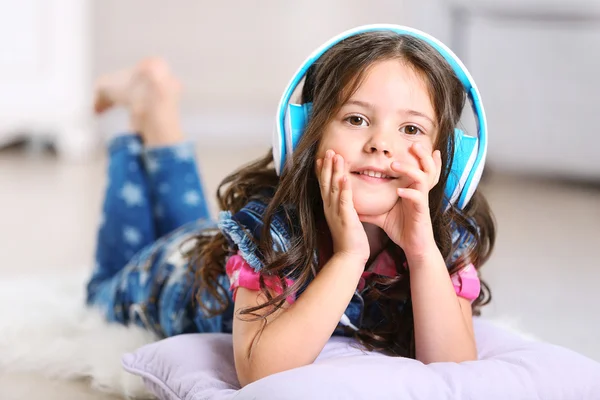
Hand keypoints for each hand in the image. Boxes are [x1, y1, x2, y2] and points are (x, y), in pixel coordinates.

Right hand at [317, 150, 369, 263]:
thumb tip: (344, 198)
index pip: (325, 185)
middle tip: (328, 150)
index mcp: (330, 208)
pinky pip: (344, 201)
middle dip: (327, 165)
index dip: (323, 171)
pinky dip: (344, 189)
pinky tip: (344, 178)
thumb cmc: (349, 240)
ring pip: (334, 188)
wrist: (349, 257)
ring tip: (335, 156)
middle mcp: (330, 208)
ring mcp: (336, 212)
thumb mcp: (344, 219)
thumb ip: (343, 207)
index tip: (322, 157)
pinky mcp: (345, 218)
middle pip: (326, 183)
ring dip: (334, 171)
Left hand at [361, 143, 441, 261]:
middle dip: (420, 154)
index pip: (417, 167)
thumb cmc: (401, 228)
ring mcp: (421, 200)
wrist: (413, 247)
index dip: (417, 155)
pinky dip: (409, 194)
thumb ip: (371, 206)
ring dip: (409, 169)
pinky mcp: (422, 212)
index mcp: (411, 188)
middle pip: (426, 167)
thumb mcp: (383, 214)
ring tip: (394, 165)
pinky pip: (418, 199)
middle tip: (412, 144)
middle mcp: (418, 191)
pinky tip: (400, 192)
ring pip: (423, 178)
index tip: (410, 143)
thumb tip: (352, 204)